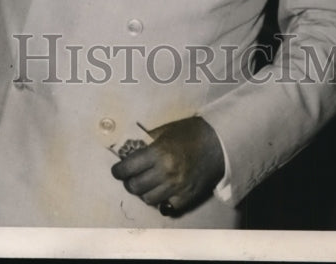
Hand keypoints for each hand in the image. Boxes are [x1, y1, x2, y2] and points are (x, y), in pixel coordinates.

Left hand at [110, 117, 224, 214]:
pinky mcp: (187, 198)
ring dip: (143, 192)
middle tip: (130, 177)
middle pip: (135, 187)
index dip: (118, 171)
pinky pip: (166, 206)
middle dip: (129, 182)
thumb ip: (147, 141)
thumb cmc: (192, 132)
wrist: (219, 143)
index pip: (129, 168)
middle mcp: (166, 173)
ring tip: (145, 183)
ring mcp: (177, 188)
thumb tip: (128, 149)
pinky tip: (161, 191)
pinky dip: (161, 200)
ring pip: (148, 199)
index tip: (117, 170)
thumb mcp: (166, 130)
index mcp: (159, 153)